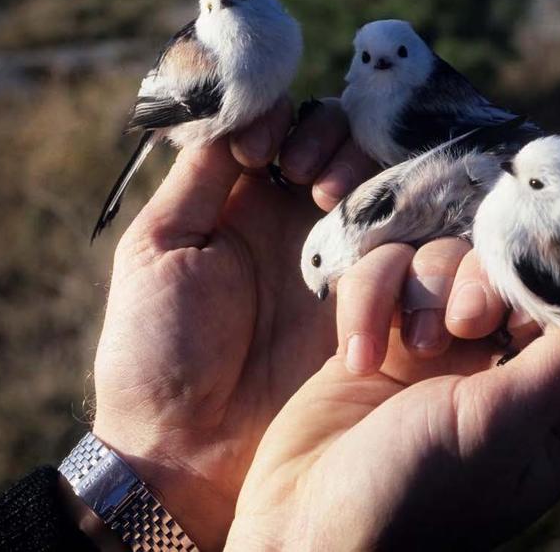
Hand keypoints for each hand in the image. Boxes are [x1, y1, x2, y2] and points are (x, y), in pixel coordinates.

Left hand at [90, 97, 378, 549]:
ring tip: (334, 201)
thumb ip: (199, 175)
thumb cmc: (156, 350)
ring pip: (376, 180)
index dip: (281, 119)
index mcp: (242, 200)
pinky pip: (403, 240)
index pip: (282, 126)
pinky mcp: (372, 298)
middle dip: (332, 140)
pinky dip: (398, 218)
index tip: (265, 151)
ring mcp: (340, 257)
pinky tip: (369, 226)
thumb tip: (232, 106)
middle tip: (310, 178)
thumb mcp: (158, 249)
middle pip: (340, 142)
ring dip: (362, 172)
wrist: (189, 452)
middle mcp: (297, 219)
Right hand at [228, 240, 559, 550]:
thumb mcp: (504, 428)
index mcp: (553, 408)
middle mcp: (500, 372)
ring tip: (404, 350)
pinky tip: (356, 357)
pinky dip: (366, 303)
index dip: (551, 283)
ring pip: (441, 262)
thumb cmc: (415, 492)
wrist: (302, 522)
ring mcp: (436, 350)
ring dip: (418, 293)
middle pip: (507, 273)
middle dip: (478, 284)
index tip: (518, 284)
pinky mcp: (379, 335)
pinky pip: (383, 275)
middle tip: (460, 325)